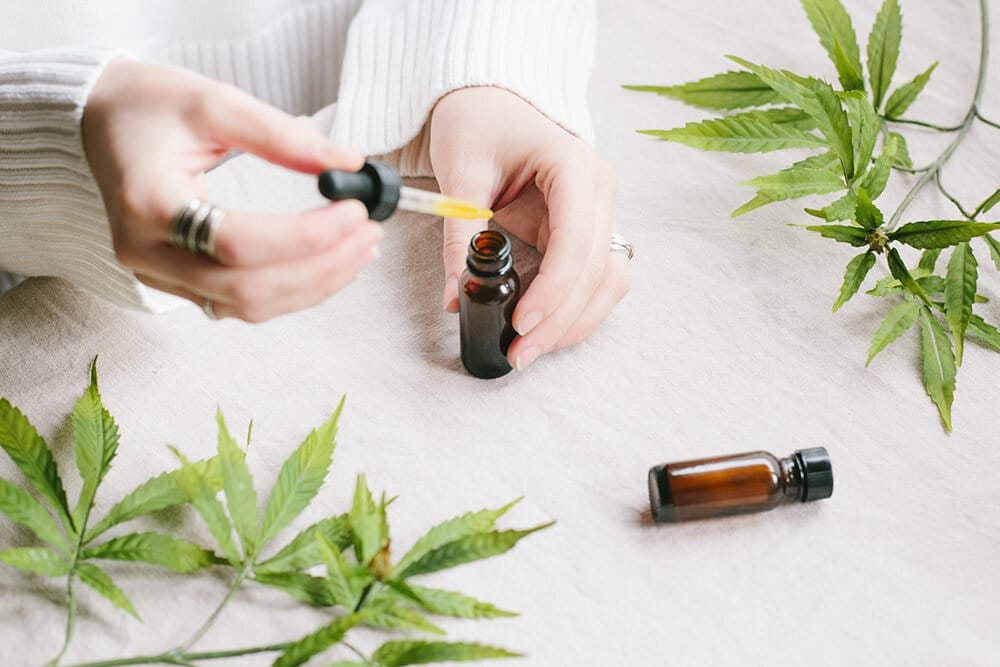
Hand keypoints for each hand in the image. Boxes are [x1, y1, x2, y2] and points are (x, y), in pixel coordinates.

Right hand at [82, 59, 381, 320]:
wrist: (103, 121)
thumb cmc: (150, 107)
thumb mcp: (213, 101)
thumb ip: (281, 135)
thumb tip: (348, 163)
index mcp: (146, 202)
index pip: (236, 242)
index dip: (306, 236)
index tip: (354, 209)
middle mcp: (145, 251)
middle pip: (246, 289)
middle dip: (321, 266)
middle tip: (369, 231)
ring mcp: (159, 274)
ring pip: (248, 306)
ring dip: (315, 284)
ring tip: (362, 247)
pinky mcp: (178, 282)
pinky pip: (242, 303)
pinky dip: (293, 289)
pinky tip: (330, 262)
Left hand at [430, 87, 628, 369]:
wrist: (492, 102)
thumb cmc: (478, 124)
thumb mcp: (460, 173)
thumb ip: (459, 236)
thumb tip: (452, 299)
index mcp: (572, 166)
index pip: (576, 240)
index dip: (554, 290)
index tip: (521, 323)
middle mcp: (598, 190)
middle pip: (596, 270)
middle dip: (560, 319)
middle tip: (520, 353)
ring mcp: (600, 211)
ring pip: (608, 281)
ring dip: (576, 322)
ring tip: (532, 350)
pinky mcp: (590, 229)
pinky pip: (597, 278)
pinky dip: (577, 309)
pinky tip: (546, 331)